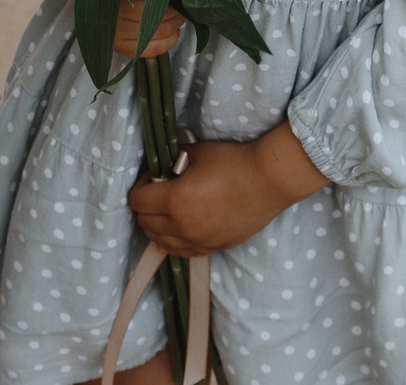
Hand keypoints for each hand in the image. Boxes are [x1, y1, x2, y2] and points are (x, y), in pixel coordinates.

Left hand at [128, 125, 327, 257]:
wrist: (268, 180)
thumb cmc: (232, 161)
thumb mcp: (196, 153)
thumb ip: (171, 163)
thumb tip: (159, 169)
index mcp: (174, 200)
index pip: (137, 201)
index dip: (139, 187)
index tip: (150, 178)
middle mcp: (182, 226)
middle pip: (146, 223)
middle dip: (144, 207)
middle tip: (155, 193)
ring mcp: (198, 240)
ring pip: (161, 242)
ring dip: (156, 227)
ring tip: (164, 212)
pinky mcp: (213, 247)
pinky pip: (183, 252)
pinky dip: (173, 243)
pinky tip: (174, 235)